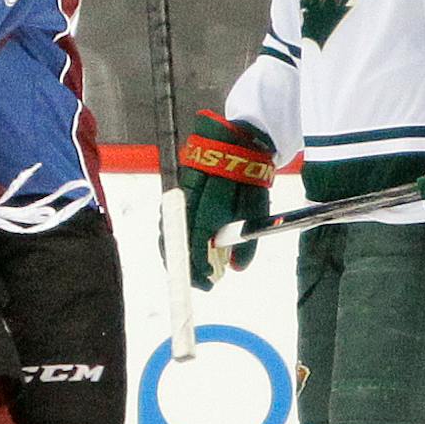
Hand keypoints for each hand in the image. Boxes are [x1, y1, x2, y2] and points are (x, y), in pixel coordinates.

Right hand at [177, 110, 274, 289]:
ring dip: (174, 252)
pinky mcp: (176, 189)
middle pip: (174, 242)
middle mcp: (188, 201)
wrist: (238, 141)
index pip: (196, 246)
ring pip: (167, 231)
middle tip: (197, 281)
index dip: (199, 268)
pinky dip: (174, 237)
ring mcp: (179, 194)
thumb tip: (236, 268)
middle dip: (182, 266)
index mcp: (210, 206)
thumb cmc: (250, 176)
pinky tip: (184, 245)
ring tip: (190, 267)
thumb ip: (246, 241)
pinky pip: (169, 219)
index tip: (208, 282)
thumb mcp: (256, 209)